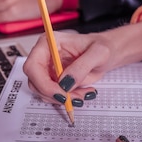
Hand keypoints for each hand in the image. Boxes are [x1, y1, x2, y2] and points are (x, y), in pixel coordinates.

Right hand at [23, 21, 141, 103]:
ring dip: (63, 98)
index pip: (33, 66)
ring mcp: (47, 69)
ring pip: (43, 92)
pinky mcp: (53, 80)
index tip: (61, 93)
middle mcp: (44, 56)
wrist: (108, 54)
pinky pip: (54, 95)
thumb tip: (65, 83)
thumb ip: (81, 67)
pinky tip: (82, 92)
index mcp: (49, 42)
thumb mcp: (98, 53)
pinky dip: (68, 99)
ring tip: (84, 93)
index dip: (43, 83)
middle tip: (75, 98)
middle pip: (35, 82)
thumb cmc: (103, 47)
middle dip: (55, 94)